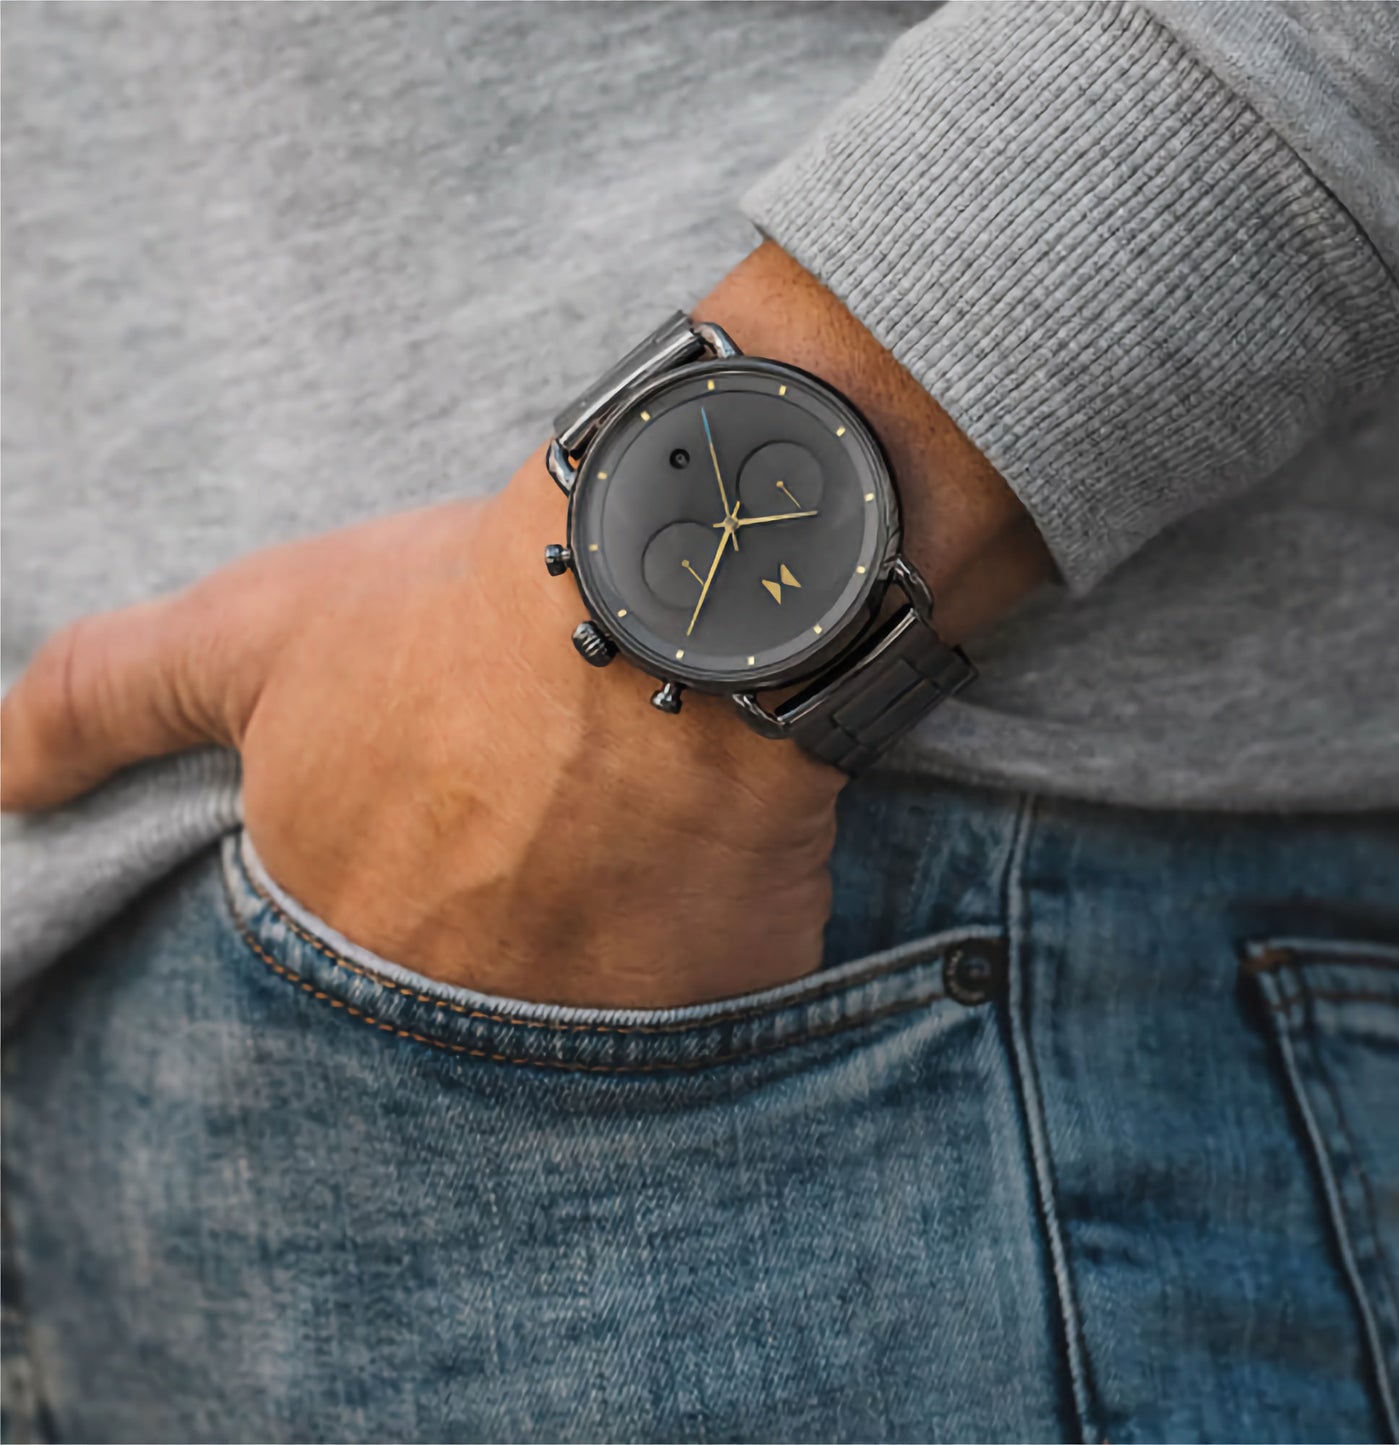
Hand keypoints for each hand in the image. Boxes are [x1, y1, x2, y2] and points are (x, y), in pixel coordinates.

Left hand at [1, 243, 1053, 1008]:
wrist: (671, 604)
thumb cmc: (454, 620)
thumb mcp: (257, 631)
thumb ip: (104, 701)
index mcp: (347, 943)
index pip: (344, 989)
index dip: (401, 902)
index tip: (444, 852)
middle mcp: (468, 1018)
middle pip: (468, 1015)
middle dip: (495, 942)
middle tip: (538, 856)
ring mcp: (605, 1028)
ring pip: (590, 1025)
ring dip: (598, 959)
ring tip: (624, 859)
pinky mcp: (727, 1006)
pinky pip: (708, 1015)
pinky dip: (702, 961)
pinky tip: (710, 881)